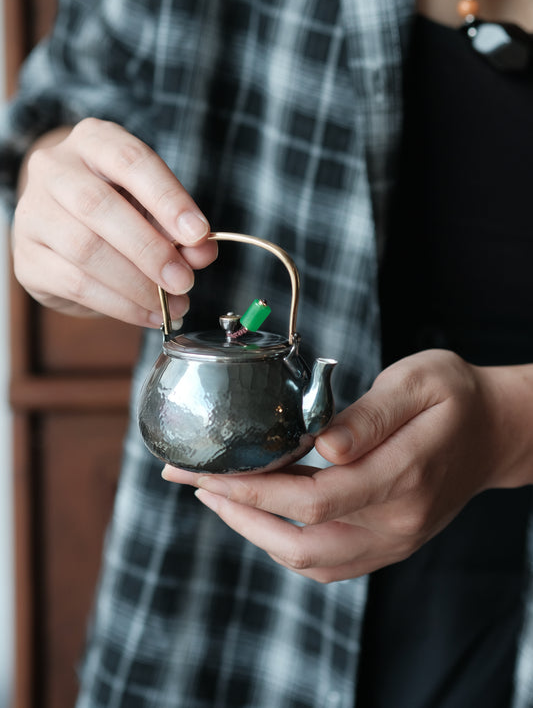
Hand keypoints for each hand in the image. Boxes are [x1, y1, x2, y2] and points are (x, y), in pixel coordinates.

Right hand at [12, 118, 217, 325]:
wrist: (65, 224)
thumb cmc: (120, 207)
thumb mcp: (156, 207)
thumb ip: (182, 227)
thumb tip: (203, 252)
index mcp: (93, 141)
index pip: (131, 162)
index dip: (167, 199)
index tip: (198, 234)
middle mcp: (53, 169)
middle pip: (99, 207)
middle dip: (149, 250)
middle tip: (184, 280)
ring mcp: (33, 214)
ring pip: (85, 250)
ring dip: (137, 285)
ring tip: (172, 304)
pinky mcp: (27, 260)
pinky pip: (75, 284)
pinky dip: (120, 305)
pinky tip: (148, 313)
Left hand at [162, 349, 532, 581]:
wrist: (495, 430)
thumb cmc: (455, 395)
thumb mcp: (419, 382)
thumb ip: (372, 415)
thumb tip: (323, 445)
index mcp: (403, 475)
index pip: (312, 499)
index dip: (251, 489)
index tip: (205, 470)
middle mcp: (396, 521)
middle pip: (301, 542)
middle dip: (236, 512)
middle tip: (190, 480)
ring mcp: (394, 540)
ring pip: (309, 561)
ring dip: (253, 532)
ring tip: (213, 495)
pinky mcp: (390, 544)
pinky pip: (327, 564)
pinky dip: (284, 546)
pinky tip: (259, 515)